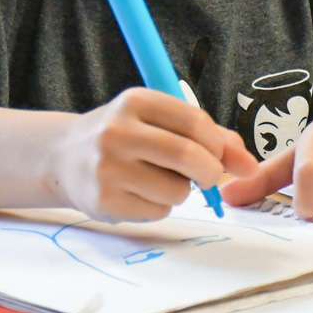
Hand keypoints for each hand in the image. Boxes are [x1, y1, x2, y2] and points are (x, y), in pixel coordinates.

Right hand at [51, 87, 257, 221]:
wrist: (64, 156)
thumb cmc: (124, 135)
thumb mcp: (157, 119)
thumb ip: (206, 135)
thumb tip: (248, 164)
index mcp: (135, 101)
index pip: (194, 121)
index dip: (218, 142)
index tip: (222, 154)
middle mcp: (117, 131)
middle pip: (187, 156)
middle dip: (211, 171)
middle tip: (209, 176)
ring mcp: (108, 168)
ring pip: (176, 190)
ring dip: (181, 191)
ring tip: (159, 179)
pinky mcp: (104, 201)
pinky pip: (157, 212)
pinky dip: (160, 207)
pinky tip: (139, 193)